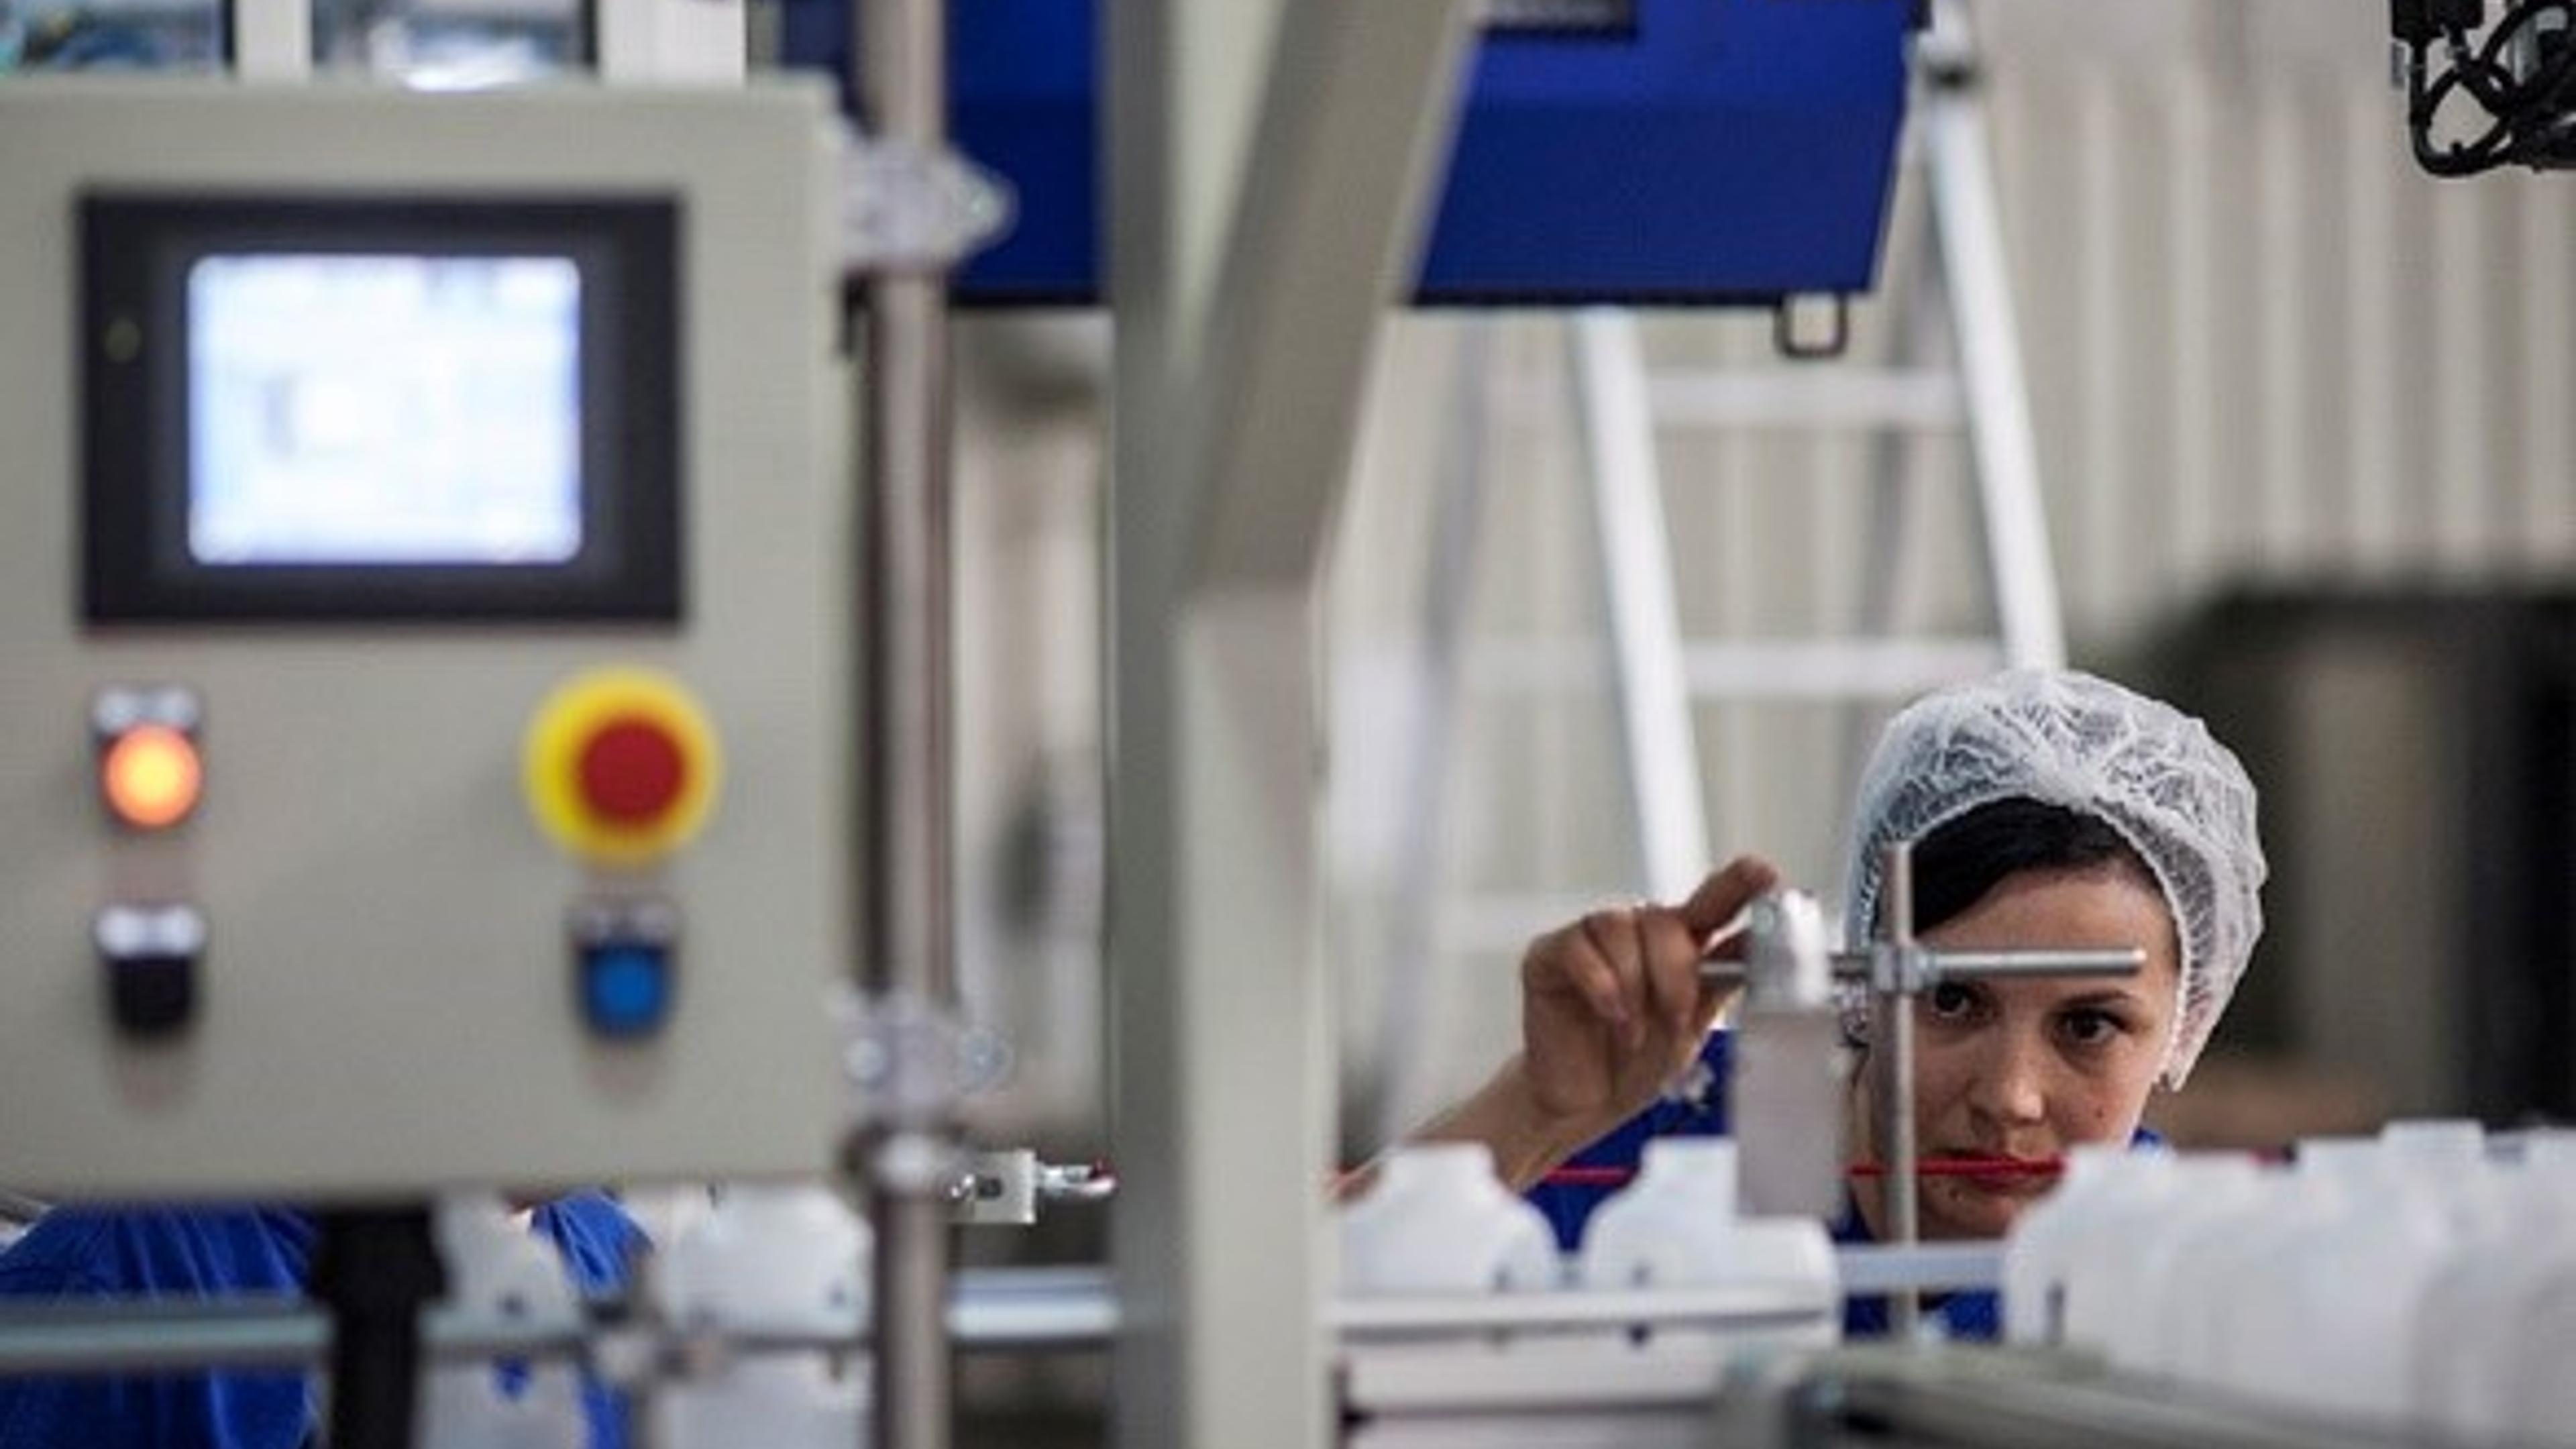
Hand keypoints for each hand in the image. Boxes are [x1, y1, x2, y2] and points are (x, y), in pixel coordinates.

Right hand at [1516, 855, 1780, 1139]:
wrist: (1585, 1104)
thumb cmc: (1635, 1064)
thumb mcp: (1695, 1023)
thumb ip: (1723, 978)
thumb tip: (1763, 948)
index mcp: (1677, 944)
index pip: (1712, 902)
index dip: (1737, 884)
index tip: (1764, 874)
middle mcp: (1635, 932)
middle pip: (1663, 921)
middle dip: (1674, 974)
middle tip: (1676, 1018)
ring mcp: (1590, 940)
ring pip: (1619, 929)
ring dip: (1635, 986)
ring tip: (1635, 1031)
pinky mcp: (1548, 955)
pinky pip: (1577, 949)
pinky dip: (1601, 988)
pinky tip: (1611, 1018)